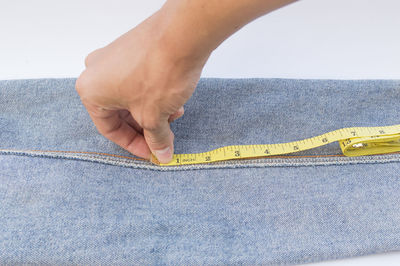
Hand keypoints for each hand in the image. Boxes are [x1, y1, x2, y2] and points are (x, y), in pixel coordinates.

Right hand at [75, 11, 208, 163]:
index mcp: (91, 91)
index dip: (133, 145)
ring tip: (175, 115)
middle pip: (120, 113)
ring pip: (132, 97)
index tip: (151, 152)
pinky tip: (174, 100)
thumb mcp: (154, 115)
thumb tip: (161, 153)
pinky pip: (138, 81)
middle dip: (145, 127)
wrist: (182, 35)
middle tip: (164, 138)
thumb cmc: (160, 72)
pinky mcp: (132, 49)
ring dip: (153, 111)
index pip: (109, 129)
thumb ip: (156, 138)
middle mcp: (97, 72)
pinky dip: (154, 95)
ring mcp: (114, 57)